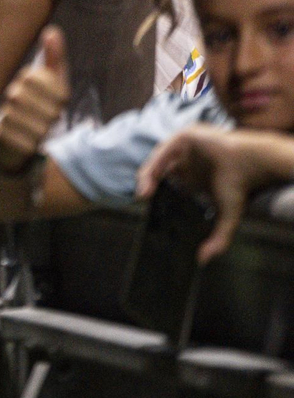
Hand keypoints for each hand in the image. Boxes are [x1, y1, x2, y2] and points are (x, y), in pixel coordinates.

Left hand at [0, 26, 69, 174]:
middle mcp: (55, 116)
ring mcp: (41, 133)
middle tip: (20, 106)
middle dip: (14, 95)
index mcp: (62, 98)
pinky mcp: (25, 147)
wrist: (20, 146)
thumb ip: (52, 57)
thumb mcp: (46, 81)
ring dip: (7, 111)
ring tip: (16, 119)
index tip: (29, 86)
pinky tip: (11, 133)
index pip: (32, 76)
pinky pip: (3, 127)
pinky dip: (3, 128)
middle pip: (18, 92)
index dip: (25, 79)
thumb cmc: (34, 106)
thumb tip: (52, 30)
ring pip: (10, 108)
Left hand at [138, 127, 292, 262]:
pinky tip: (151, 179)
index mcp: (193, 178)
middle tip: (143, 199)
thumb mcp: (226, 217)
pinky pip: (163, 150)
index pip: (166, 185)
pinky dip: (155, 163)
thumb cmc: (241, 187)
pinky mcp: (185, 136)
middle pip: (158, 172)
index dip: (156, 195)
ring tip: (144, 193)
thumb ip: (218, 240)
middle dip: (148, 185)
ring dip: (148, 175)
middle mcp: (187, 162)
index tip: (150, 208)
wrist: (253, 164)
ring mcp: (185, 148)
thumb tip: (203, 260)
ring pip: (158, 161)